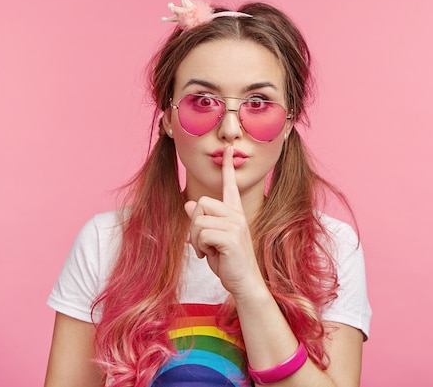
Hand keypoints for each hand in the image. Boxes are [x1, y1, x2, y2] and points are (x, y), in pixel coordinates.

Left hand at [184, 146, 262, 295]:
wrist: (244, 283)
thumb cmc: (229, 262)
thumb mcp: (211, 240)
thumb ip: (203, 221)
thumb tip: (188, 205)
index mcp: (235, 213)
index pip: (230, 186)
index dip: (227, 167)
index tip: (227, 149)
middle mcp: (237, 215)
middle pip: (202, 202)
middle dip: (195, 223)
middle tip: (202, 242)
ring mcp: (235, 225)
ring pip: (198, 219)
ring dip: (196, 239)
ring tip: (207, 251)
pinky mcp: (230, 237)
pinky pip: (201, 233)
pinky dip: (199, 247)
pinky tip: (209, 256)